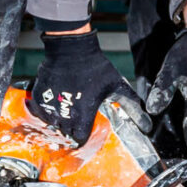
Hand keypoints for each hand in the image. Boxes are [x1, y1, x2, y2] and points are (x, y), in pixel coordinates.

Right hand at [28, 31, 143, 144]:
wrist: (72, 49)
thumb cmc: (96, 68)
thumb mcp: (116, 86)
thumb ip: (131, 105)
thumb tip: (147, 123)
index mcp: (84, 114)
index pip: (80, 138)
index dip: (83, 135)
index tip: (84, 129)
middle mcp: (66, 113)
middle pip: (66, 132)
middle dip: (71, 128)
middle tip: (76, 116)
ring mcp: (50, 106)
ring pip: (52, 124)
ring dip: (58, 121)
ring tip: (65, 109)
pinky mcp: (39, 97)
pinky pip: (40, 113)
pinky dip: (46, 112)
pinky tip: (55, 103)